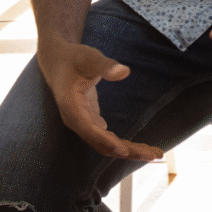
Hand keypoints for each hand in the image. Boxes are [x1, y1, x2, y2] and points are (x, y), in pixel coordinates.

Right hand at [37, 37, 162, 161]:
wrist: (57, 62)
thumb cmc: (73, 57)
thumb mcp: (89, 57)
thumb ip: (105, 65)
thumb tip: (124, 71)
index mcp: (71, 105)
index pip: (89, 129)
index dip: (106, 141)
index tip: (124, 150)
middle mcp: (75, 120)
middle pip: (101, 144)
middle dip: (127, 151)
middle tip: (154, 155)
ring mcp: (82, 124)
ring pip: (105, 145)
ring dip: (129, 151)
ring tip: (153, 153)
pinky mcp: (89, 123)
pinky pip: (106, 139)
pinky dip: (123, 145)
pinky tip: (141, 148)